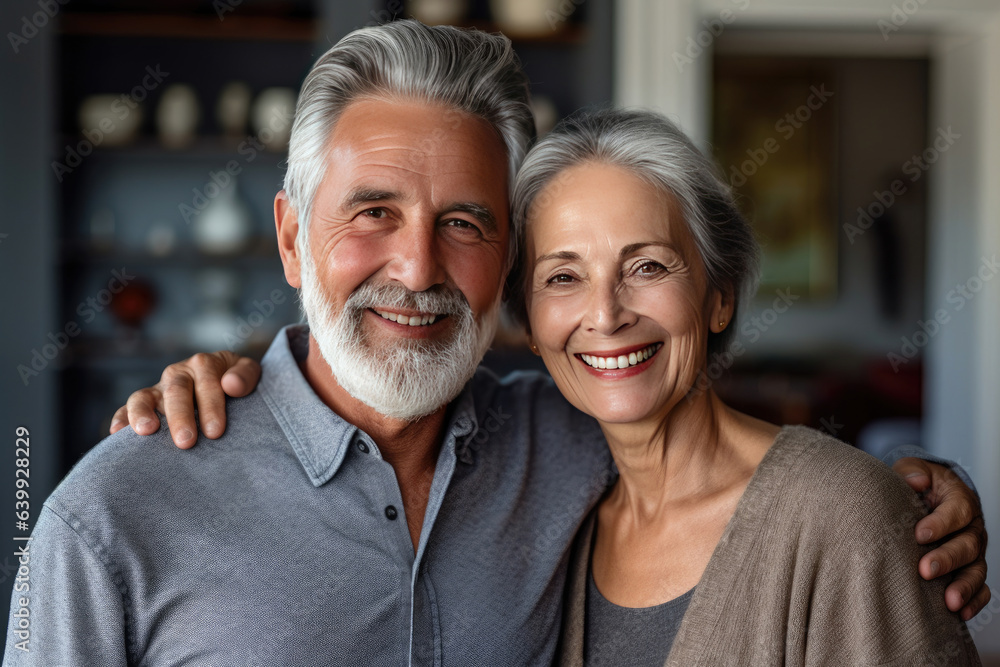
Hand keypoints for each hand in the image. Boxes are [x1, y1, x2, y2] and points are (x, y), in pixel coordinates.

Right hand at [109, 352, 261, 448]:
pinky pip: (125, 408)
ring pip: (144, 396)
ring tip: (146, 431)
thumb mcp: (247, 373)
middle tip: (186, 442)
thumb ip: (245, 376)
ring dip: (143, 413)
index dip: (211, 405)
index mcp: (205, 364)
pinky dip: (120, 418)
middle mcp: (178, 373)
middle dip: (181, 416)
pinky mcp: (143, 404)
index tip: (215, 432)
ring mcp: (158, 389)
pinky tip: (116, 434)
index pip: (207, 380)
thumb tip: (231, 385)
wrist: (223, 386)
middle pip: (176, 390)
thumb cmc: (236, 384)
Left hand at [892, 457, 989, 619]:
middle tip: (925, 570)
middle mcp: (972, 528)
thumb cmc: (917, 484)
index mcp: (960, 500)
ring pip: (976, 570)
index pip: (957, 512)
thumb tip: (915, 480)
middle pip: (968, 545)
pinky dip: (973, 601)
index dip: (940, 524)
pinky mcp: (970, 569)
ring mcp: (974, 551)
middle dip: (947, 559)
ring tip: (948, 601)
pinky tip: (959, 613)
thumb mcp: (913, 470)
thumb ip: (912, 472)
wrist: (926, 497)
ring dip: (963, 586)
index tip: (919, 535)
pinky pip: (980, 588)